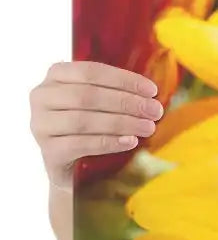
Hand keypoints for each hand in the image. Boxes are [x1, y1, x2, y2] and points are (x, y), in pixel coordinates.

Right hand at [29, 61, 163, 189]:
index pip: (91, 71)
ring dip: (122, 123)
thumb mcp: (101, 103)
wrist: (74, 168)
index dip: (124, 79)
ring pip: (84, 120)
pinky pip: (80, 144)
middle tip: (155, 111)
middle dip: (127, 102)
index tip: (152, 90)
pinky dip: (108, 142)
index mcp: (56, 76)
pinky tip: (130, 141)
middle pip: (88, 96)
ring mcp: (41, 125)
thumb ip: (117, 92)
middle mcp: (42, 97)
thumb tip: (152, 95)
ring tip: (148, 127)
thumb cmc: (91, 127)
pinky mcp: (48, 151)